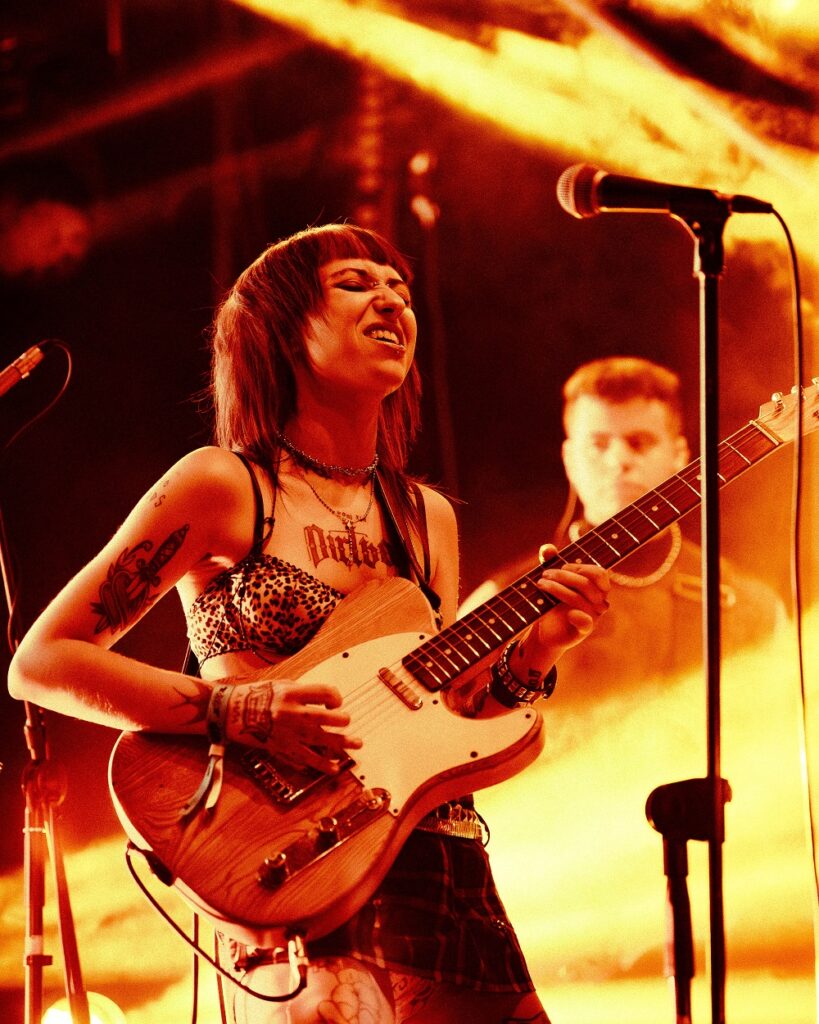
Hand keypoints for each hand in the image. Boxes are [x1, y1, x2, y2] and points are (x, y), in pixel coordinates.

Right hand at [226, 679, 361, 772]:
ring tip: (357, 744)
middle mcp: (291, 712)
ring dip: (341, 742)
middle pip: (325, 717)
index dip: (335, 697)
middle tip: (348, 722)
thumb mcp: (281, 684)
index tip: (335, 702)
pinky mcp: (282, 747)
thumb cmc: (256, 694)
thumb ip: (303, 691)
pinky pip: (305, 757)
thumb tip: (325, 699)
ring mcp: (288, 732)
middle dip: (341, 720)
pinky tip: (334, 767)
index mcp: (292, 693)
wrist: (231, 711)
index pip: (324, 693)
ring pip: (320, 739)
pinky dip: (321, 763)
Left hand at [530, 544, 609, 659]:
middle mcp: (599, 602)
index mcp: (597, 587)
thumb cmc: (552, 601)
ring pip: (580, 600)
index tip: (562, 567)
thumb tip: (548, 548)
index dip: (580, 567)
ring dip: (558, 589)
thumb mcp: (551, 580)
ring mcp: (593, 617)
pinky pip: (586, 623)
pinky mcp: (583, 631)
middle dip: (564, 577)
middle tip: (545, 575)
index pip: (599, 574)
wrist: (545, 630)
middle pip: (586, 584)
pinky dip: (580, 617)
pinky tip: (570, 614)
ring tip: (540, 585)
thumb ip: (550, 562)